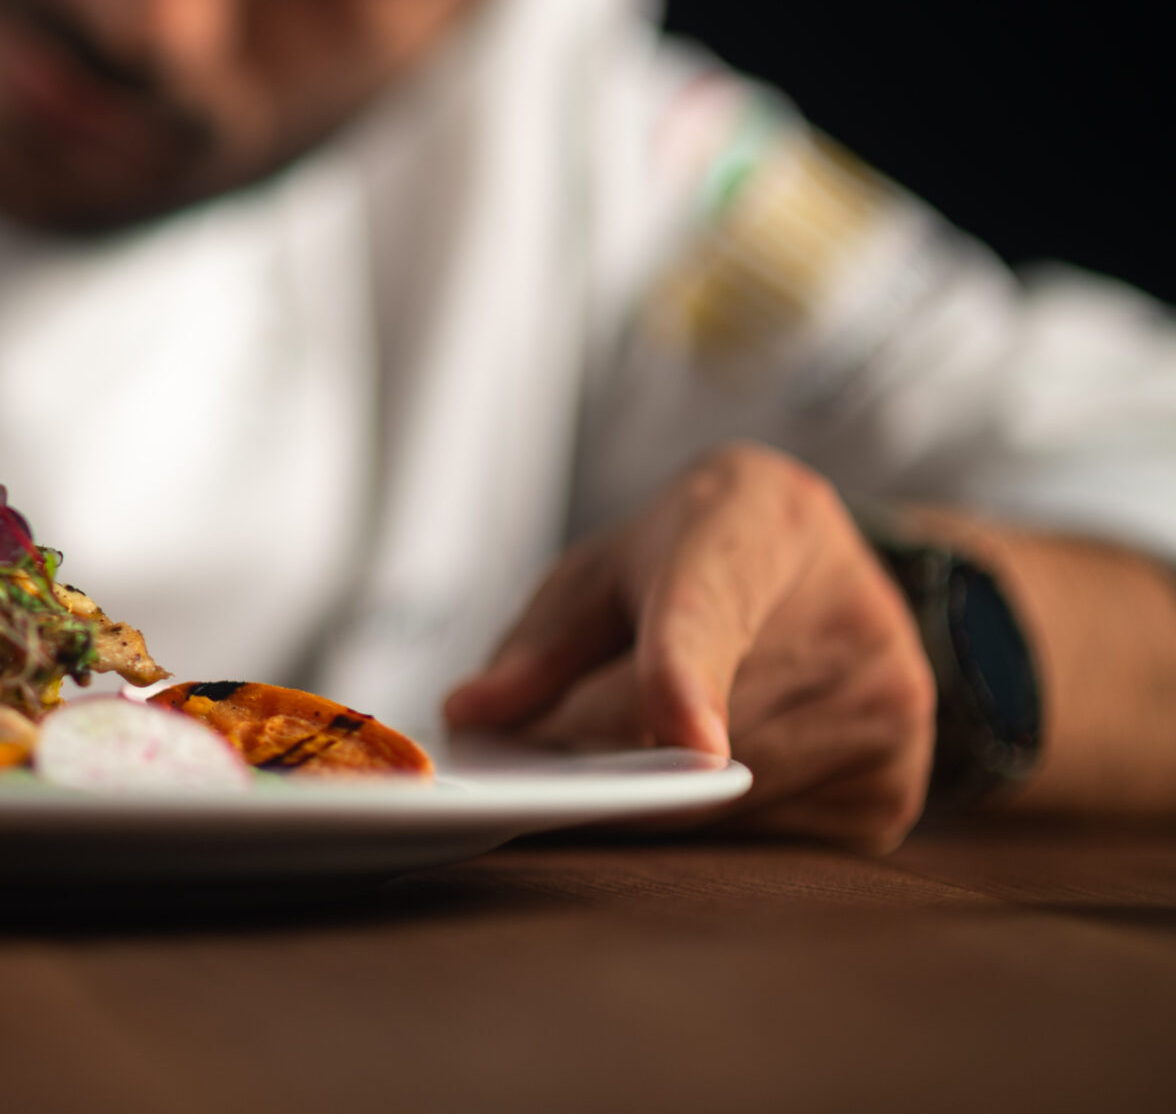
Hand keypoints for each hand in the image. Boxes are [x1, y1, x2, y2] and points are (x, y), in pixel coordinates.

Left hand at [443, 443, 937, 852]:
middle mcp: (847, 620)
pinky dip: (714, 817)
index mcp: (754, 529)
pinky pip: (763, 835)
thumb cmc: (701, 553)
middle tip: (560, 741)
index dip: (689, 682)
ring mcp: (884, 709)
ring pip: (722, 799)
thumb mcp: (607, 564)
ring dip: (658, 790)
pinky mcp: (892, 787)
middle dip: (603, 751)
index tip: (686, 743)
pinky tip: (723, 754)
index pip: (712, 616)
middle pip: (690, 735)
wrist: (822, 556)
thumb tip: (472, 718)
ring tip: (657, 730)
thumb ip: (539, 641)